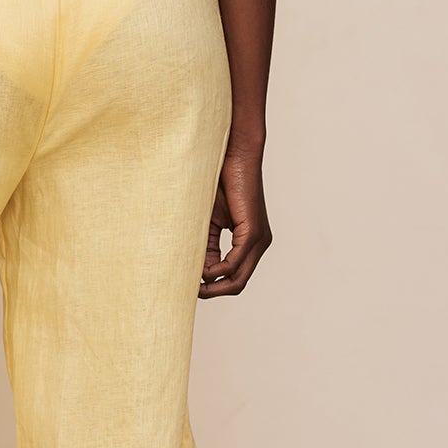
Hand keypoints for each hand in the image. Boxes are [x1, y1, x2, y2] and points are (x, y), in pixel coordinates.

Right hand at [200, 135, 270, 297]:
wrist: (235, 155)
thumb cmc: (220, 182)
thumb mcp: (210, 221)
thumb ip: (207, 245)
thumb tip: (197, 272)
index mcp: (250, 242)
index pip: (232, 275)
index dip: (210, 284)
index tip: (188, 284)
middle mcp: (259, 244)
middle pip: (238, 284)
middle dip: (212, 292)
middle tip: (189, 291)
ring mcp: (259, 240)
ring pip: (238, 279)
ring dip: (213, 286)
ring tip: (192, 283)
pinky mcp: (253, 232)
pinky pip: (235, 263)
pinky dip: (217, 271)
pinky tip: (202, 269)